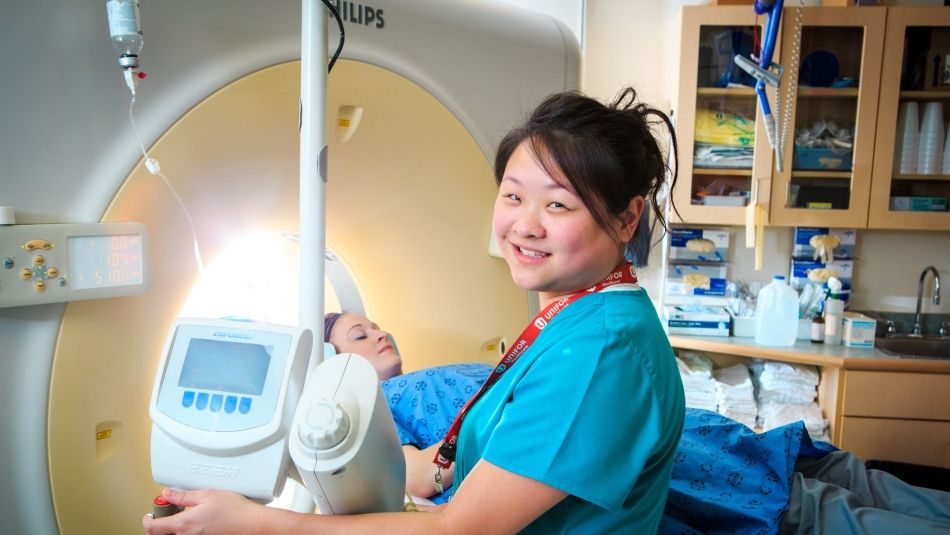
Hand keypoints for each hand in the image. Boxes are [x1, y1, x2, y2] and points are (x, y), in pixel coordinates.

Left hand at [142, 488, 264, 534]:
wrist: (252, 524)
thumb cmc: (235, 510)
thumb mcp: (207, 494)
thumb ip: (184, 496)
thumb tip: (167, 493)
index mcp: (184, 524)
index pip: (154, 528)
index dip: (147, 520)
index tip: (149, 514)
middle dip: (160, 525)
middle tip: (166, 513)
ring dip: (173, 527)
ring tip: (182, 515)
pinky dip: (185, 530)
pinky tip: (195, 521)